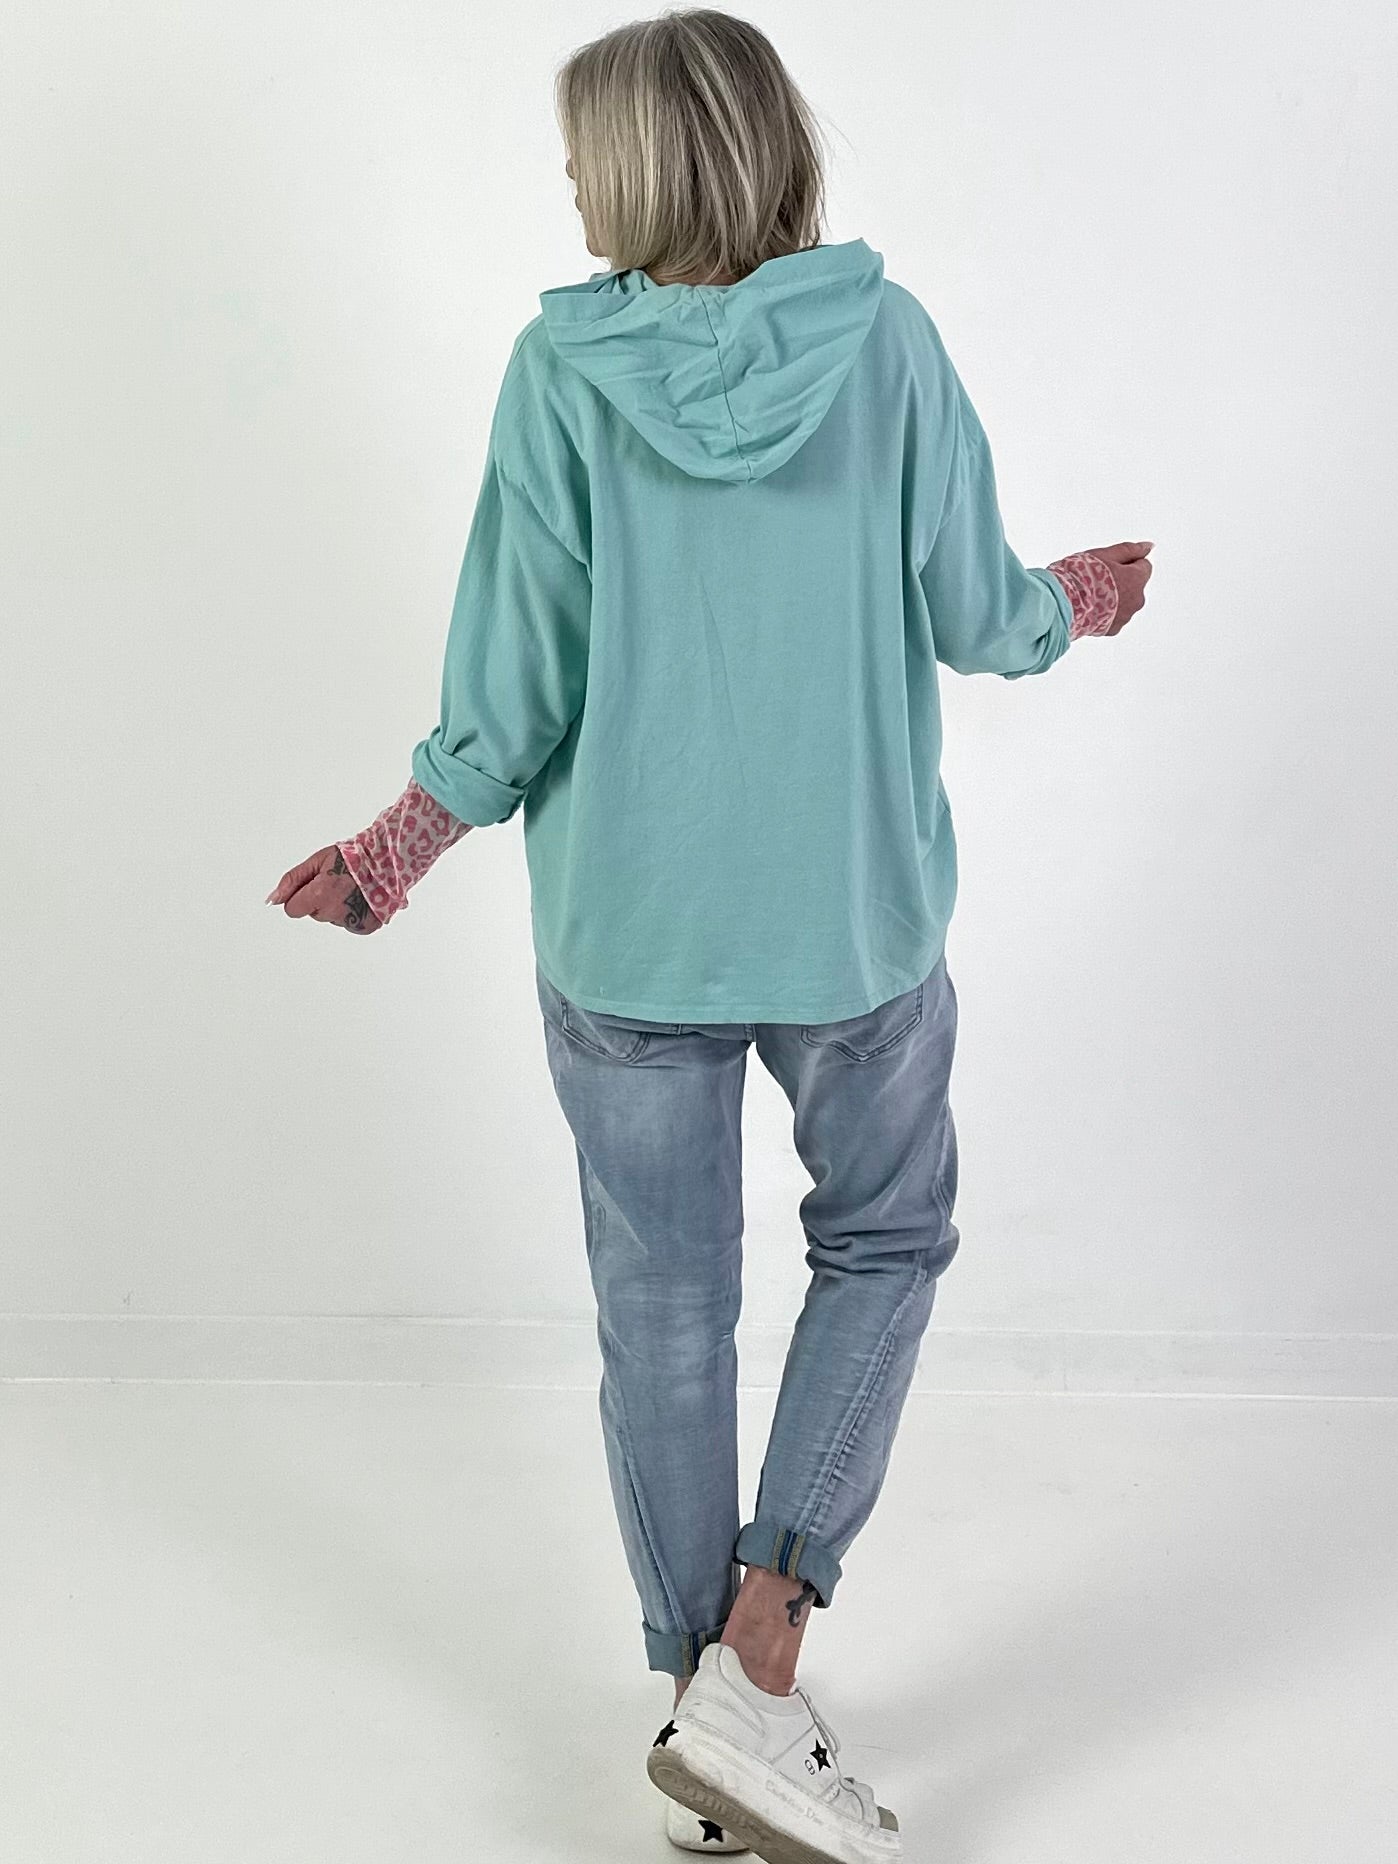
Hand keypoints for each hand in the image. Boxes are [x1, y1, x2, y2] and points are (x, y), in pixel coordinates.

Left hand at [266, 846, 381, 934]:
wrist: (387, 861)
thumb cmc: (353, 857)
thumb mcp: (317, 861)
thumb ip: (292, 881)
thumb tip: (272, 900)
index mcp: (319, 894)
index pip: (293, 909)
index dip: (300, 897)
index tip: (313, 887)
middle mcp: (334, 911)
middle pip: (314, 913)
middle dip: (320, 900)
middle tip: (337, 883)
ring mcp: (351, 922)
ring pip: (331, 918)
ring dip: (337, 906)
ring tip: (352, 889)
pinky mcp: (365, 928)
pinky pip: (349, 924)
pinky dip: (353, 914)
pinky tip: (361, 899)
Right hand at [1085, 541, 1153, 633]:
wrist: (1062, 604)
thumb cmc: (1081, 578)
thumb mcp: (1106, 554)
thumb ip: (1129, 550)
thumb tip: (1148, 547)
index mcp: (1137, 579)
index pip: (1144, 566)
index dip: (1127, 562)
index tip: (1110, 563)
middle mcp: (1136, 600)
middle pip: (1134, 586)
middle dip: (1121, 581)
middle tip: (1098, 577)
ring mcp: (1125, 617)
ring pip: (1124, 603)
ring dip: (1114, 597)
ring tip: (1091, 593)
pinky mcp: (1112, 629)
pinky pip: (1113, 617)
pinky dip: (1106, 612)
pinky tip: (1090, 606)